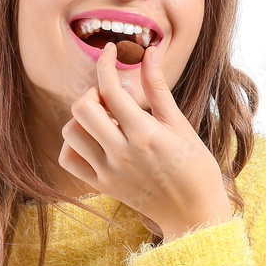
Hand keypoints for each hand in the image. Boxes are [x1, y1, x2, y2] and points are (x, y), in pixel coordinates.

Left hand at [58, 41, 228, 232]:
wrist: (193, 214)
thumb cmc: (195, 167)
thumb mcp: (180, 124)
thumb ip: (158, 88)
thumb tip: (149, 52)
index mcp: (145, 134)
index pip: (111, 89)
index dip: (106, 63)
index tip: (111, 51)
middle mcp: (122, 153)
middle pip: (82, 108)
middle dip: (93, 92)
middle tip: (111, 96)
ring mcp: (109, 172)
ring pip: (71, 132)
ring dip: (82, 118)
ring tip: (105, 120)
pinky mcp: (101, 186)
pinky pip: (70, 159)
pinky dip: (75, 144)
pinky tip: (95, 140)